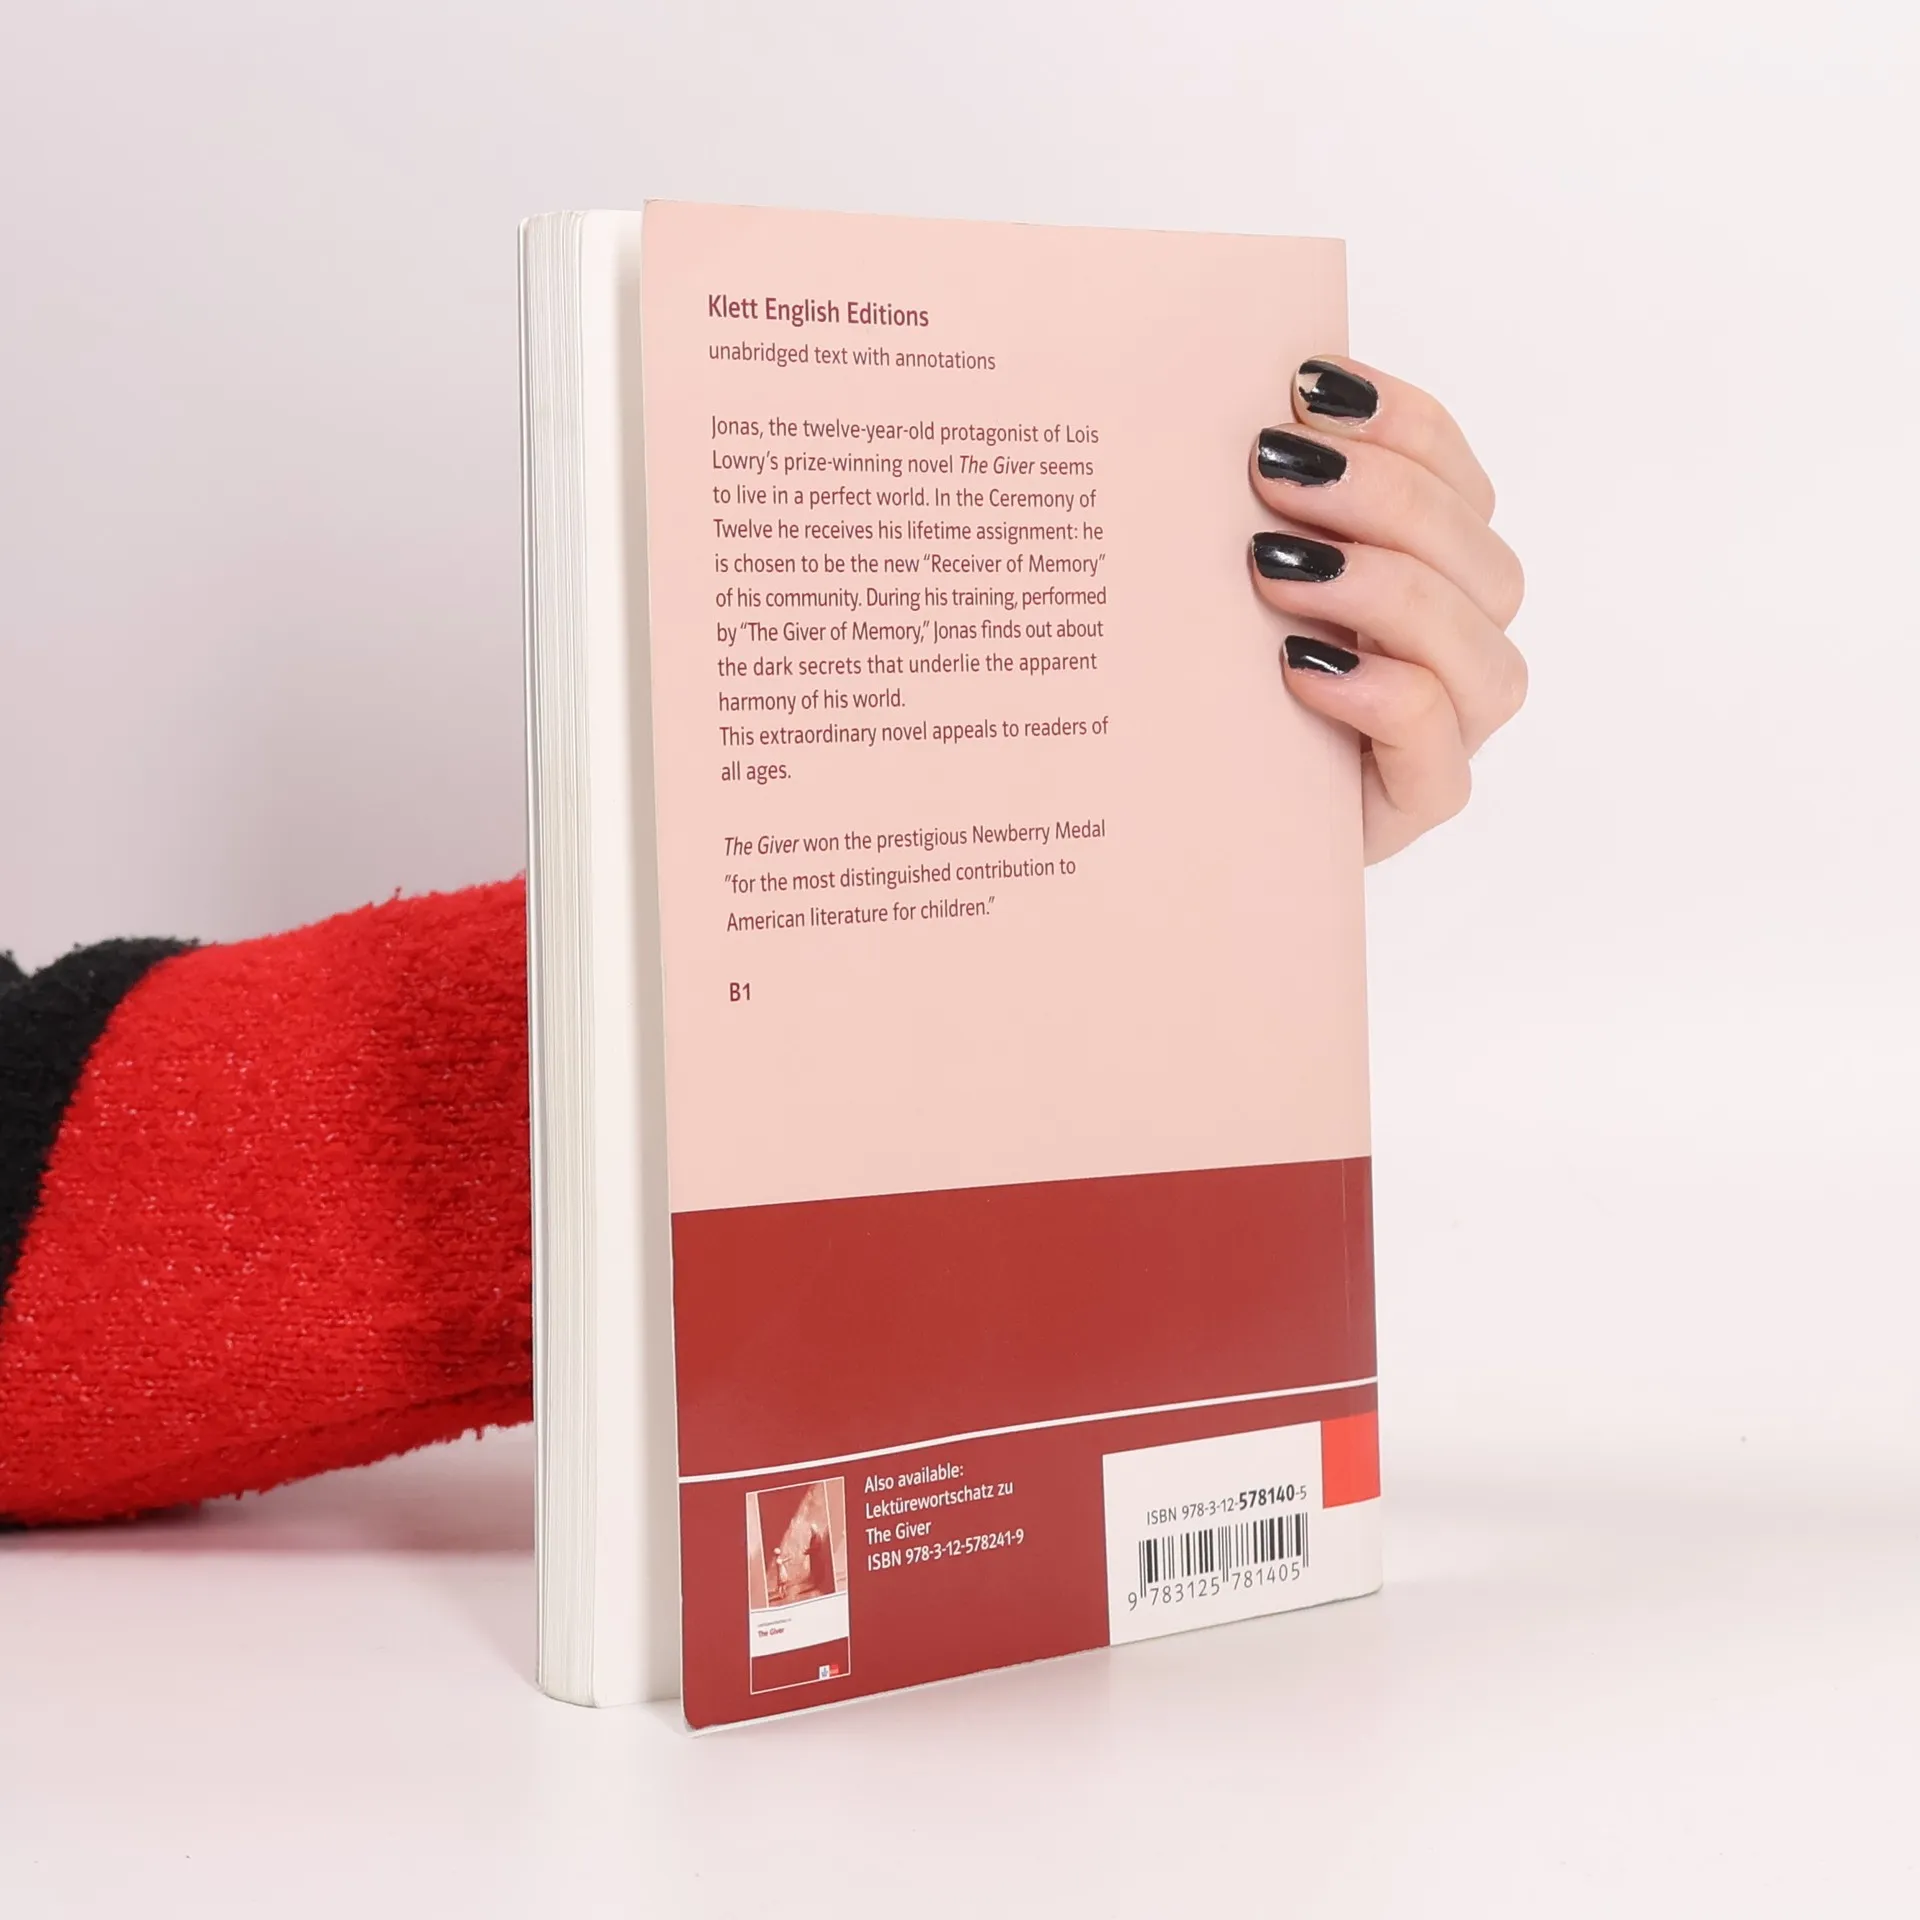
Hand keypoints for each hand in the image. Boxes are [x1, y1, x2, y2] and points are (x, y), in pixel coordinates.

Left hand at [1247, 357, 1526, 862]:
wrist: (1184, 818)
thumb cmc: (1209, 688)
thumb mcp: (1226, 584)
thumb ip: (1256, 507)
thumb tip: (1234, 411)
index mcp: (1429, 576)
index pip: (1458, 481)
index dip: (1403, 424)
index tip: (1306, 387)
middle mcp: (1456, 652)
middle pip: (1483, 562)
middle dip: (1384, 497)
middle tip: (1273, 471)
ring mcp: (1447, 734)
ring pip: (1483, 655)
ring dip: (1387, 591)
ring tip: (1274, 567)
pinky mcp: (1413, 805)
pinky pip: (1440, 753)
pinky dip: (1384, 698)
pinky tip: (1301, 668)